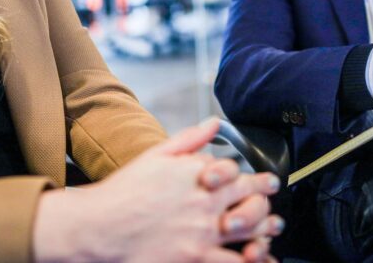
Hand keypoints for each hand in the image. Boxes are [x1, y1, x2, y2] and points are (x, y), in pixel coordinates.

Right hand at [33, 118, 282, 262]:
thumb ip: (190, 139)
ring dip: (266, 231)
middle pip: (250, 200)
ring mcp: (202, 232)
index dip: (255, 177)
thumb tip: (214, 123)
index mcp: (197, 174)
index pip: (238, 172)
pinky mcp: (195, 258)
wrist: (99, 226)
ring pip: (249, 231)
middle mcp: (204, 202)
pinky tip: (260, 259)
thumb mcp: (156, 154)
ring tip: (273, 231)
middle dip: (267, 201)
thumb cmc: (124, 191)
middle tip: (273, 203)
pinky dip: (252, 261)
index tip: (265, 180)